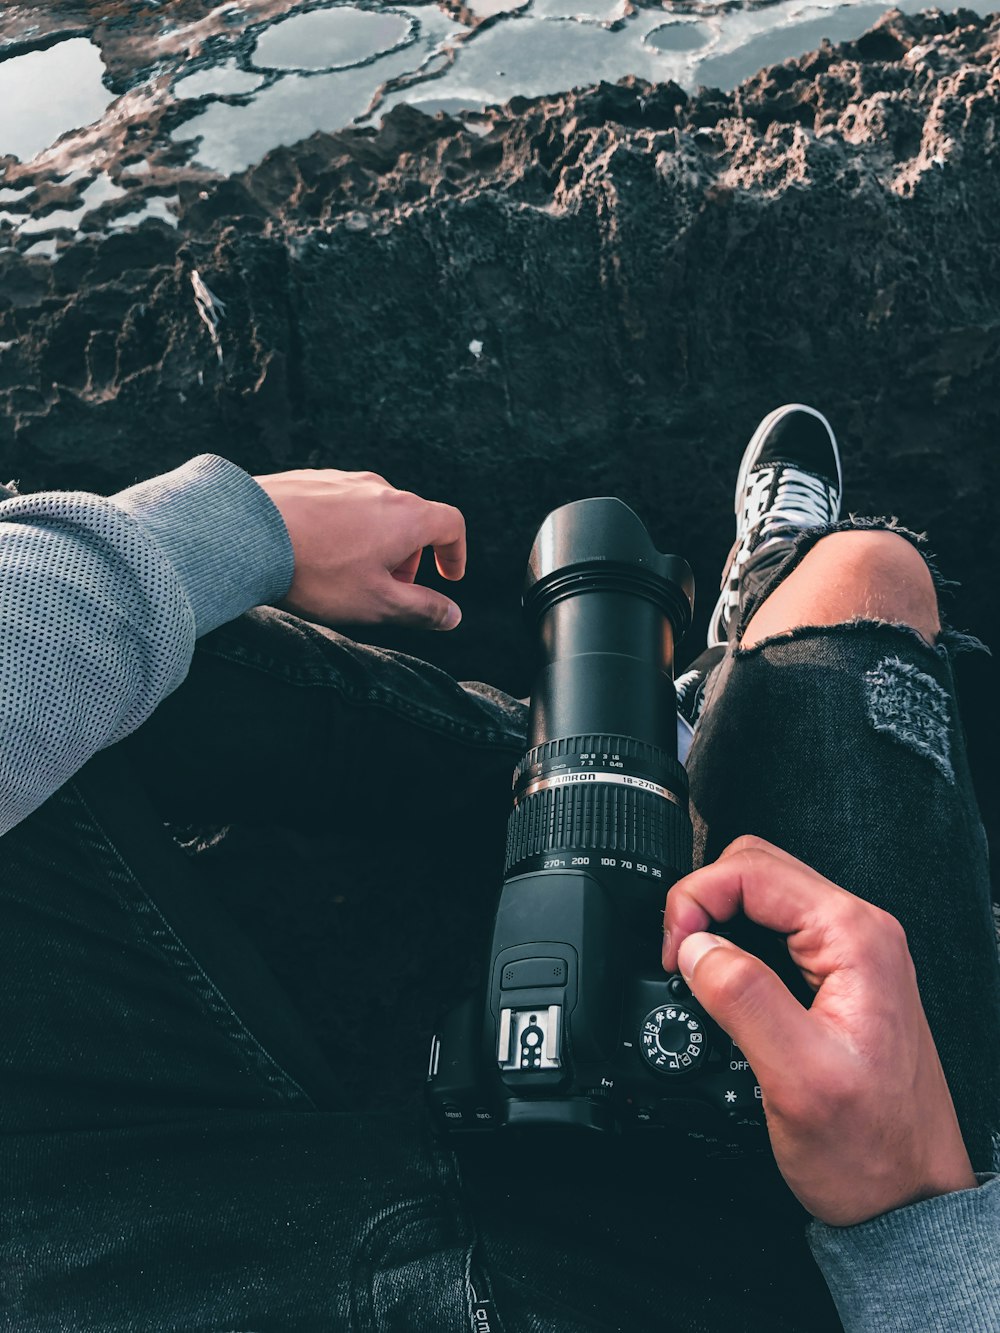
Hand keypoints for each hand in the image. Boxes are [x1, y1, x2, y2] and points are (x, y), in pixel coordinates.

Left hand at [253, 469, 465, 629]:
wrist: (247, 534)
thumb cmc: (318, 572)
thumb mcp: (377, 603)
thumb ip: (421, 609)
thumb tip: (452, 615)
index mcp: (407, 515)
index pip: (451, 524)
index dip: (455, 552)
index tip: (448, 577)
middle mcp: (379, 488)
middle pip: (412, 518)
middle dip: (409, 556)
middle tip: (390, 587)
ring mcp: (342, 479)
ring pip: (374, 510)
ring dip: (376, 541)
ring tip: (350, 572)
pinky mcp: (309, 479)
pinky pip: (340, 504)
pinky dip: (344, 528)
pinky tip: (317, 552)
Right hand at [661, 835, 977, 1225]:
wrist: (906, 1199)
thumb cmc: (871, 1151)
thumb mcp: (796, 1077)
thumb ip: (743, 998)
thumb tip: (696, 947)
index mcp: (855, 937)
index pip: (752, 869)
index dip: (695, 899)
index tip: (672, 951)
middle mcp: (859, 933)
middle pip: (756, 869)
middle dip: (701, 901)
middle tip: (677, 957)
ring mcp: (851, 953)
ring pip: (761, 896)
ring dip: (715, 921)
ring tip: (692, 970)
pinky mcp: (838, 977)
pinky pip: (772, 932)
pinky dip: (734, 943)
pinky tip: (720, 982)